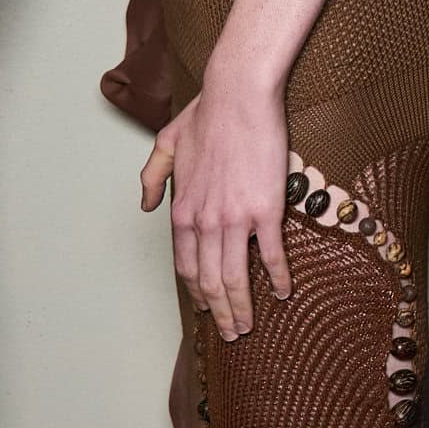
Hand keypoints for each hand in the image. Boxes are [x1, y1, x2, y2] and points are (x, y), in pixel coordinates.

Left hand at [141, 67, 291, 340]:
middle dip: (219, 313)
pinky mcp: (265, 210)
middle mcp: (204, 222)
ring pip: (234, 277)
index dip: (195, 292)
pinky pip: (270, 255)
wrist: (239, 95)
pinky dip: (276, 278)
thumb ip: (152, 177)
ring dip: (242, 307)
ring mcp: (234, 219)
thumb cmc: (207, 114)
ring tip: (249, 325)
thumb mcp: (166, 143)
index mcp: (182, 210)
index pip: (185, 266)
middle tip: (230, 332)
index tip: (205, 308)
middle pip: (209, 281)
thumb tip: (145, 205)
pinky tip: (282, 292)